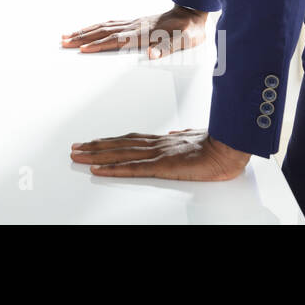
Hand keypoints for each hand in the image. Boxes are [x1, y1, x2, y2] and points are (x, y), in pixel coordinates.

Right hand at [61, 5, 207, 57]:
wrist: (194, 12)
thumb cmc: (190, 30)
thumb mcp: (184, 42)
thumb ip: (167, 48)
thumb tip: (152, 54)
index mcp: (144, 33)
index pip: (115, 40)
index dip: (97, 46)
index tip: (81, 49)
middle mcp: (135, 26)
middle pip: (103, 32)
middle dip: (82, 37)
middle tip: (64, 41)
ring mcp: (135, 23)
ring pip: (104, 26)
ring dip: (86, 31)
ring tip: (69, 34)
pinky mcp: (137, 22)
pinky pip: (112, 23)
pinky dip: (98, 26)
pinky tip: (93, 28)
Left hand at [70, 129, 250, 180]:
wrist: (229, 147)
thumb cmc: (216, 145)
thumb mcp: (195, 138)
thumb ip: (182, 136)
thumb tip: (174, 133)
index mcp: (162, 140)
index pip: (128, 140)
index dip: (108, 141)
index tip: (92, 142)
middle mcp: (155, 144)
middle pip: (117, 145)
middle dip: (94, 147)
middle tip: (75, 148)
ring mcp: (157, 154)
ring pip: (119, 154)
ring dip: (96, 155)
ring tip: (78, 155)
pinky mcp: (162, 166)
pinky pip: (131, 169)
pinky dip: (112, 169)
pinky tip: (98, 170)